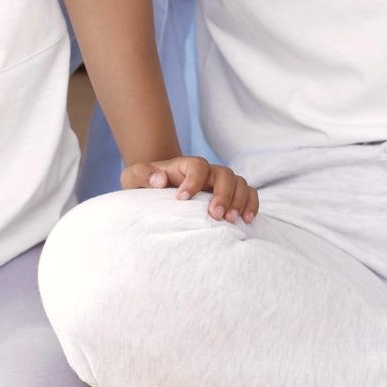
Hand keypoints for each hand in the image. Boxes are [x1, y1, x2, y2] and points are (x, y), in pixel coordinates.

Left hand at [123, 156, 258, 221]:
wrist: (157, 188)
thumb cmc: (145, 184)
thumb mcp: (134, 177)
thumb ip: (143, 175)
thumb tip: (160, 181)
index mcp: (185, 166)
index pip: (197, 165)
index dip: (194, 181)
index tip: (182, 199)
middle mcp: (207, 172)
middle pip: (224, 173)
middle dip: (222, 194)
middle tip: (214, 215)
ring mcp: (219, 183)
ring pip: (239, 183)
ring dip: (239, 200)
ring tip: (231, 220)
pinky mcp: (229, 196)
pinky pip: (249, 193)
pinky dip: (252, 204)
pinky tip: (247, 220)